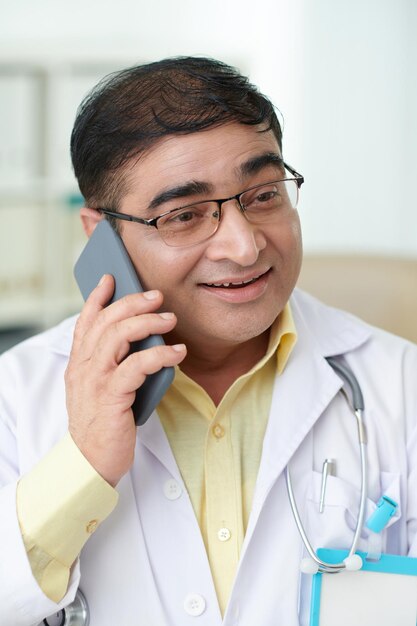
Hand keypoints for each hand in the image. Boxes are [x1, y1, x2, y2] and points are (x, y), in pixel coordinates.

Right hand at [65, 274, 185, 485]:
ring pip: (118, 336)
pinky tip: (177, 351)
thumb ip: (113, 364)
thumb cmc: (103, 425)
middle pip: (105, 321)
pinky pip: (137, 365)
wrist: (90, 463)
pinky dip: (160, 354)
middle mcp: (83, 367)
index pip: (85, 322)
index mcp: (79, 364)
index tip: (111, 279)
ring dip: (147, 322)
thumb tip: (143, 340)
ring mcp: (95, 380)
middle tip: (156, 296)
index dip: (97, 298)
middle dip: (132, 302)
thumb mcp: (102, 389)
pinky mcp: (111, 396)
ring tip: (170, 318)